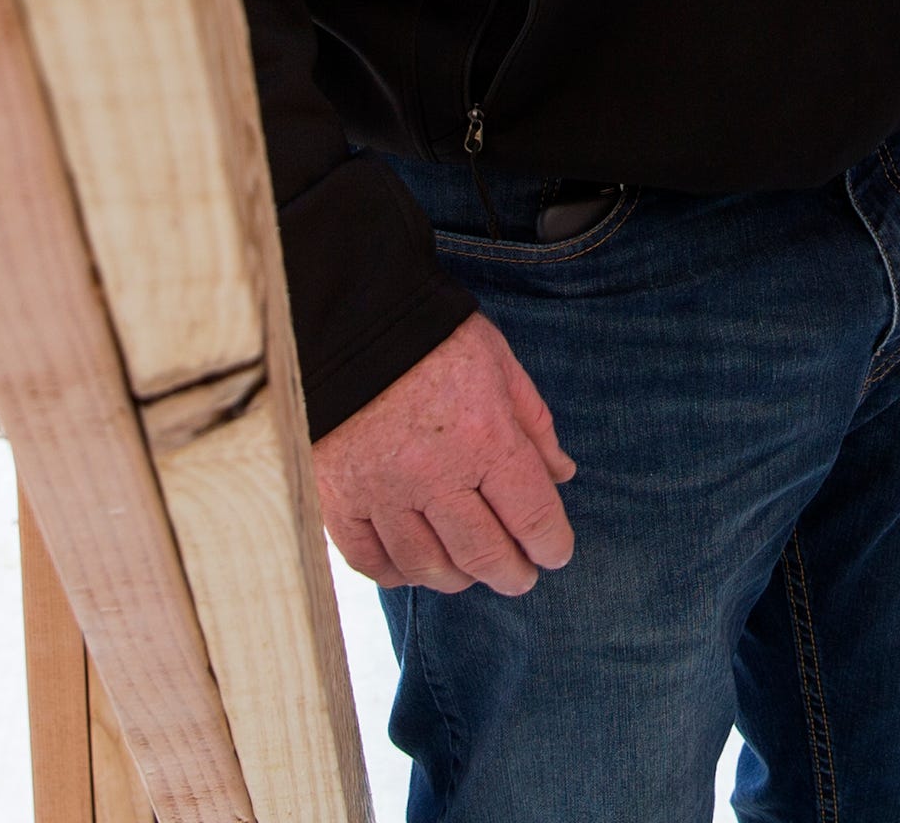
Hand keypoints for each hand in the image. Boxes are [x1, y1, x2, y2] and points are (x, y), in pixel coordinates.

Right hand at [309, 312, 578, 595]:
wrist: (348, 322)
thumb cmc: (433, 338)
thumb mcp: (500, 365)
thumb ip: (533, 424)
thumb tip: (561, 474)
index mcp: (484, 437)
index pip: (531, 516)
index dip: (551, 545)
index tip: (555, 553)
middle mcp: (434, 474)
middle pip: (483, 553)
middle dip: (511, 574)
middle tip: (520, 576)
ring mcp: (382, 492)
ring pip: (427, 566)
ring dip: (457, 578)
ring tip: (469, 572)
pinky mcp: (338, 498)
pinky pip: (369, 560)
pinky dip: (397, 573)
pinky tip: (413, 566)